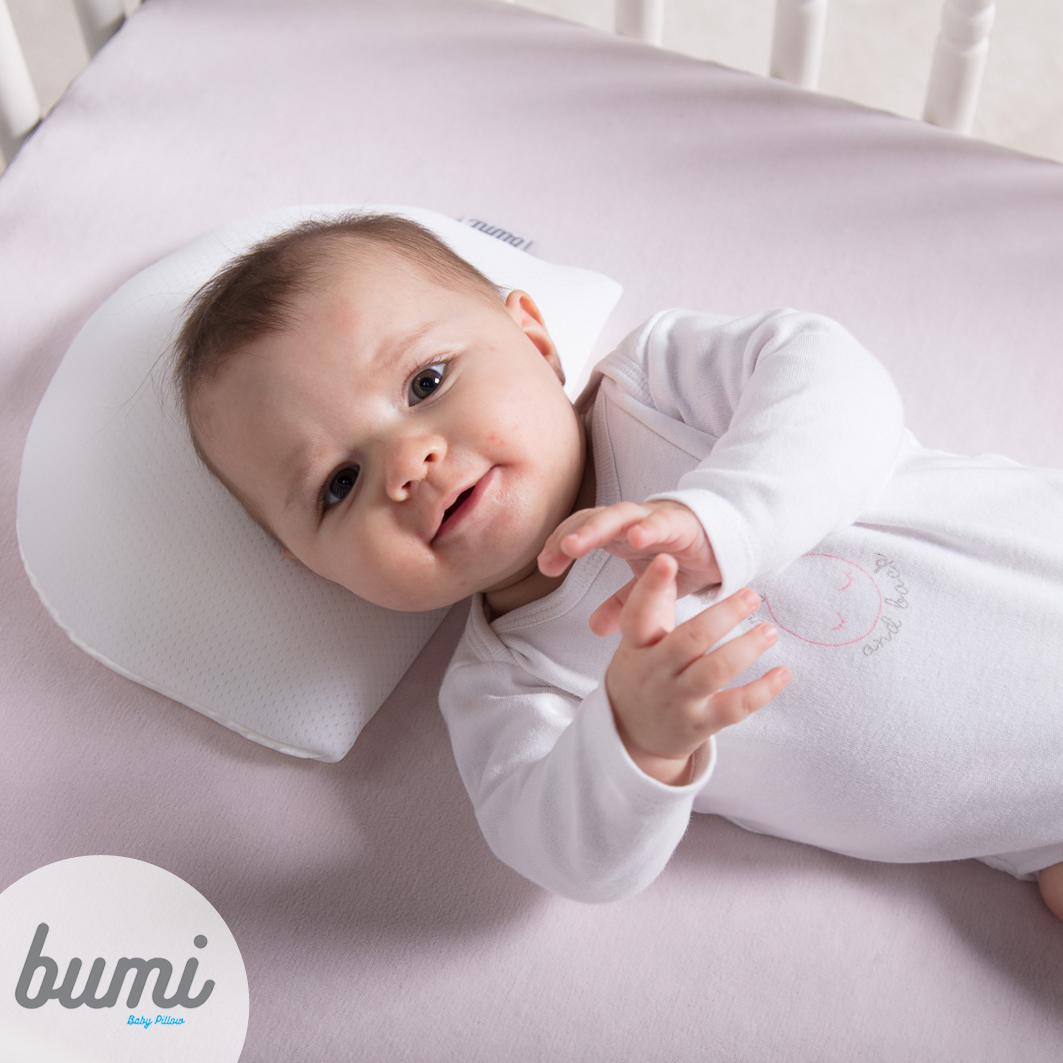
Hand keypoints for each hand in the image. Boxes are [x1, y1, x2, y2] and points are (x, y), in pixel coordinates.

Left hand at [537, 500, 719, 635]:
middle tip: (554, 554)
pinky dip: (650, 528)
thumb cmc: (681, 558)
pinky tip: (637, 538)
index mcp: (618, 534)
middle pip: (594, 520)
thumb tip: (594, 626)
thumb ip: (622, 603)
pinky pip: (663, 522)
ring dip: (597, 529)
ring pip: (620, 516)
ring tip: (575, 546)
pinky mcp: (684, 524)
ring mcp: (656, 519)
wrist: (726, 546)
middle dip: (572, 534)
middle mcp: (632, 522)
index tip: (545, 566)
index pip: (581, 531)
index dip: (560, 544)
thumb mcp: (647, 587)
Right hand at [605, 553, 789, 784]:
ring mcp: (678, 699)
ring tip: (769, 631)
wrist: (632, 734)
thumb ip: (654, 607)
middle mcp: (656, 671)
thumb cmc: (643, 674)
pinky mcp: (701, 723)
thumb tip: (665, 559)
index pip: (639, 614)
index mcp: (639, 645)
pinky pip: (736, 707)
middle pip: (689, 640)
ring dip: (746, 648)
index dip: (651, 587)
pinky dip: (763, 690)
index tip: (667, 559)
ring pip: (715, 671)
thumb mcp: (638, 641)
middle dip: (723, 616)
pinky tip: (782, 673)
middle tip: (751, 595)